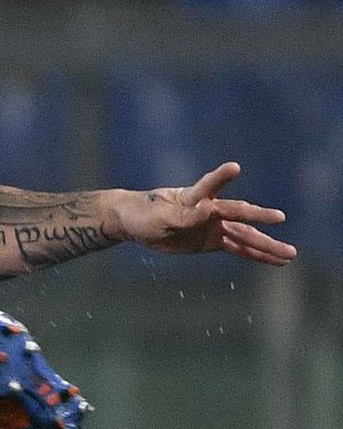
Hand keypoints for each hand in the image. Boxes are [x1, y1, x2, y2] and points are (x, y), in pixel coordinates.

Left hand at [116, 162, 296, 264]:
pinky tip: (277, 260)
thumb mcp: (159, 218)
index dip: (220, 177)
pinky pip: (239, 249)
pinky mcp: (212, 240)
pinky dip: (256, 255)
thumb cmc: (144, 215)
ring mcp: (213, 226)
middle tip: (280, 217)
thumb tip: (206, 208)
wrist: (138, 223)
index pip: (209, 186)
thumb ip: (184, 216)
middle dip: (258, 217)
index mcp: (192, 198)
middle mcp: (209, 210)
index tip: (234, 167)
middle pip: (237, 214)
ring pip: (244, 236)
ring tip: (291, 253)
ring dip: (266, 245)